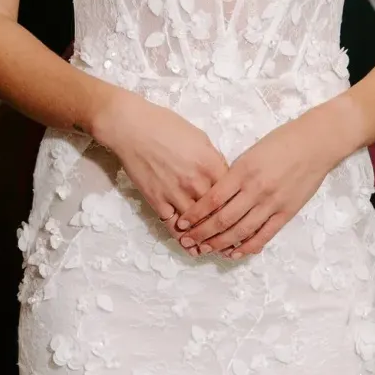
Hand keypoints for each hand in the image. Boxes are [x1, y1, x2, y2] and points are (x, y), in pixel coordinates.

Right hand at [90, 87, 228, 237]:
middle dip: (227, 229)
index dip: (238, 207)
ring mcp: (176, 193)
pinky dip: (182, 237)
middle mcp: (196, 182)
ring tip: (214, 249)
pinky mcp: (157, 201)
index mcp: (210, 164)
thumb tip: (221, 174)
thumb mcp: (200, 137)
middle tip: (234, 241)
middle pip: (218, 213)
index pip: (232, 193)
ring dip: (205, 239)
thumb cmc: (165, 126)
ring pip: (196, 225)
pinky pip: (173, 226)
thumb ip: (213, 159)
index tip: (243, 218)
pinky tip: (190, 246)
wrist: (131, 128)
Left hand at [177, 107, 346, 259]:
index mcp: (243, 171)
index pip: (212, 199)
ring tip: (206, 249)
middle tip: (187, 242)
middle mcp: (255, 189)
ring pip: (240, 231)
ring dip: (220, 244)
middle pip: (222, 219)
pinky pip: (264, 235)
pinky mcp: (286, 213)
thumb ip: (234, 175)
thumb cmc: (282, 142)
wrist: (316, 143)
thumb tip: (214, 195)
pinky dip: (248, 247)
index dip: (194, 214)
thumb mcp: (250, 153)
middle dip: (201, 233)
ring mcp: (272, 203)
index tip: (181, 223)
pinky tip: (235, 253)